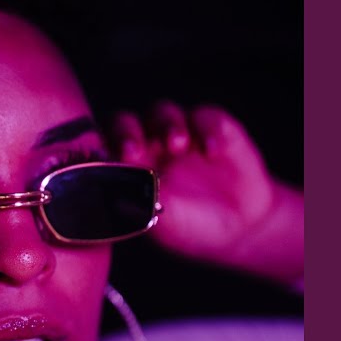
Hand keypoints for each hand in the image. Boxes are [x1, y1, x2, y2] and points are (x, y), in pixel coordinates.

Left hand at [113, 102, 302, 285]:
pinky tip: (212, 151)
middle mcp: (148, 145)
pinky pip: (206, 117)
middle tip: (133, 151)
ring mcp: (180, 133)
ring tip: (178, 145)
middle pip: (125, 123)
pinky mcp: (213, 127)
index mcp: (128, 168)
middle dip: (126, 133)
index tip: (105, 164)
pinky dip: (208, 130)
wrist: (240, 228)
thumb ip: (144, 206)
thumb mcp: (166, 223)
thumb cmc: (192, 227)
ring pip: (162, 112)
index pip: (103, 146)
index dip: (100, 148)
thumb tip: (117, 197)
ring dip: (166, 125)